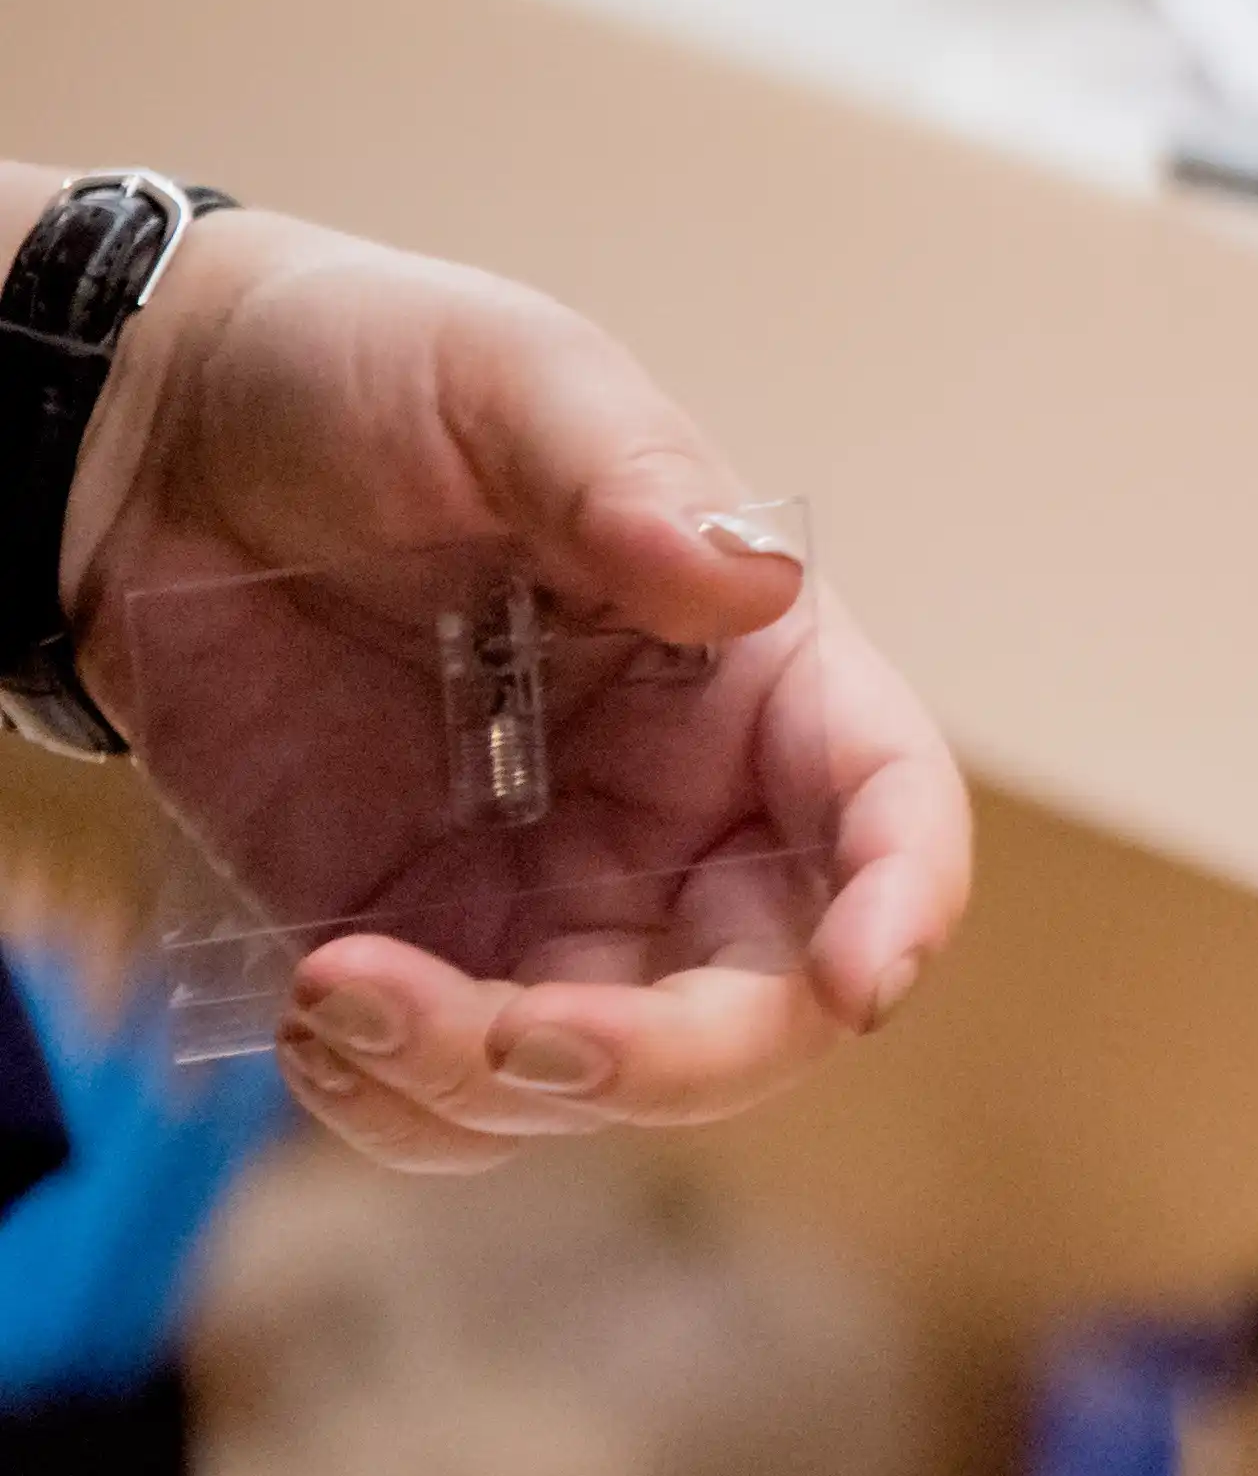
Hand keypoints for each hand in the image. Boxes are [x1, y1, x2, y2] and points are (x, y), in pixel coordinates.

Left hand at [58, 202, 970, 1170]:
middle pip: (761, 996)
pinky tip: (309, 1014)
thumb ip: (619, 472)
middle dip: (656, 1057)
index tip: (856, 977)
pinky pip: (445, 1096)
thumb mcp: (503, 378)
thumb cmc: (353, 374)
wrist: (138, 440)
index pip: (884, 809)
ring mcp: (548, 890)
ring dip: (482, 1086)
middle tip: (509, 1036)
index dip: (900, 902)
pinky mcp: (411, 945)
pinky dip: (390, 1101)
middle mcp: (681, 804)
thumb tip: (745, 579)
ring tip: (332, 989)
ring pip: (595, 1077)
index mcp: (747, 670)